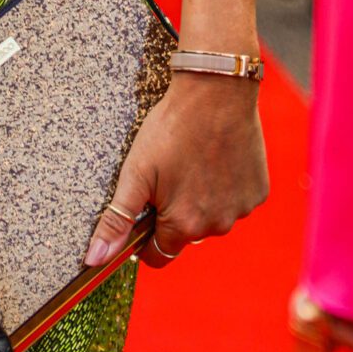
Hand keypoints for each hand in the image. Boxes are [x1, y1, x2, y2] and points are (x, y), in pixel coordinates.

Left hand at [86, 71, 267, 271]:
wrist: (216, 92)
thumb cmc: (171, 129)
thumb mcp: (136, 172)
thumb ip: (116, 220)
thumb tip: (95, 259)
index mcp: (184, 226)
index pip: (158, 255)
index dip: (146, 236)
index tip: (146, 208)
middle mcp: (217, 226)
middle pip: (186, 234)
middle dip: (175, 213)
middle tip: (169, 173)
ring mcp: (241, 210)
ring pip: (212, 217)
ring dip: (201, 200)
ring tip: (193, 161)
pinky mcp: (257, 192)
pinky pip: (235, 200)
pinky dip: (225, 187)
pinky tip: (217, 158)